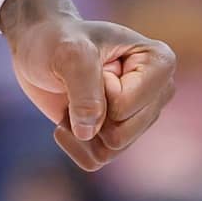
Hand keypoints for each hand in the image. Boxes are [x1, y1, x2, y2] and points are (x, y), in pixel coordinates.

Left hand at [0, 0, 176, 172]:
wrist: (41, 49)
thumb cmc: (58, 40)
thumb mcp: (69, 52)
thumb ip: (84, 89)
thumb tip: (89, 133)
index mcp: (160, 63)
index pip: (124, 106)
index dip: (97, 88)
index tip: (92, 60)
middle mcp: (158, 93)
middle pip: (122, 134)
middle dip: (89, 113)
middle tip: (80, 82)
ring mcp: (140, 117)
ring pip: (111, 149)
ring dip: (79, 128)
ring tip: (74, 97)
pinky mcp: (119, 136)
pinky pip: (96, 160)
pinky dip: (74, 143)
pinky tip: (68, 117)